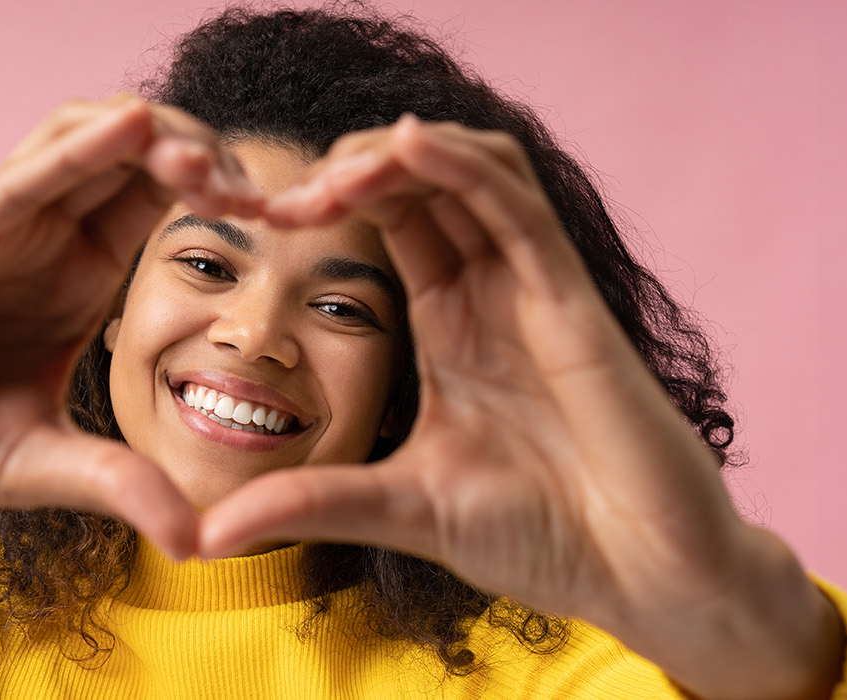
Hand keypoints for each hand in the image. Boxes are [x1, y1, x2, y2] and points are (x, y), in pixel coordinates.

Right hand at [0, 95, 260, 581]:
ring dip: (149, 137)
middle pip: (131, 154)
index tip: (284, 220)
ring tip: (206, 164)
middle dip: (201, 152)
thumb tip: (200, 542)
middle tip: (261, 190)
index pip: (155, 201)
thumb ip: (117, 486)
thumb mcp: (37, 468)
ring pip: (76, 141)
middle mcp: (36, 238)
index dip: (219, 193)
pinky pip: (12, 183)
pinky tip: (130, 132)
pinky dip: (72, 154)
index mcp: (72, 277)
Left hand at [199, 116, 843, 699]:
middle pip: (423, 181)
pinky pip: (516, 208)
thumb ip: (310, 505)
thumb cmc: (542, 538)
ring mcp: (534, 291)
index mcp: (451, 323)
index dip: (328, 202)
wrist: (642, 579)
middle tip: (281, 198)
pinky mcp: (573, 304)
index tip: (259, 221)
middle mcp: (492, 291)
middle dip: (348, 168)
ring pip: (470, 171)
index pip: (390, 221)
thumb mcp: (398, 510)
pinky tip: (402, 145)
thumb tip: (204, 537)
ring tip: (330, 173)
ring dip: (396, 154)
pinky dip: (461, 166)